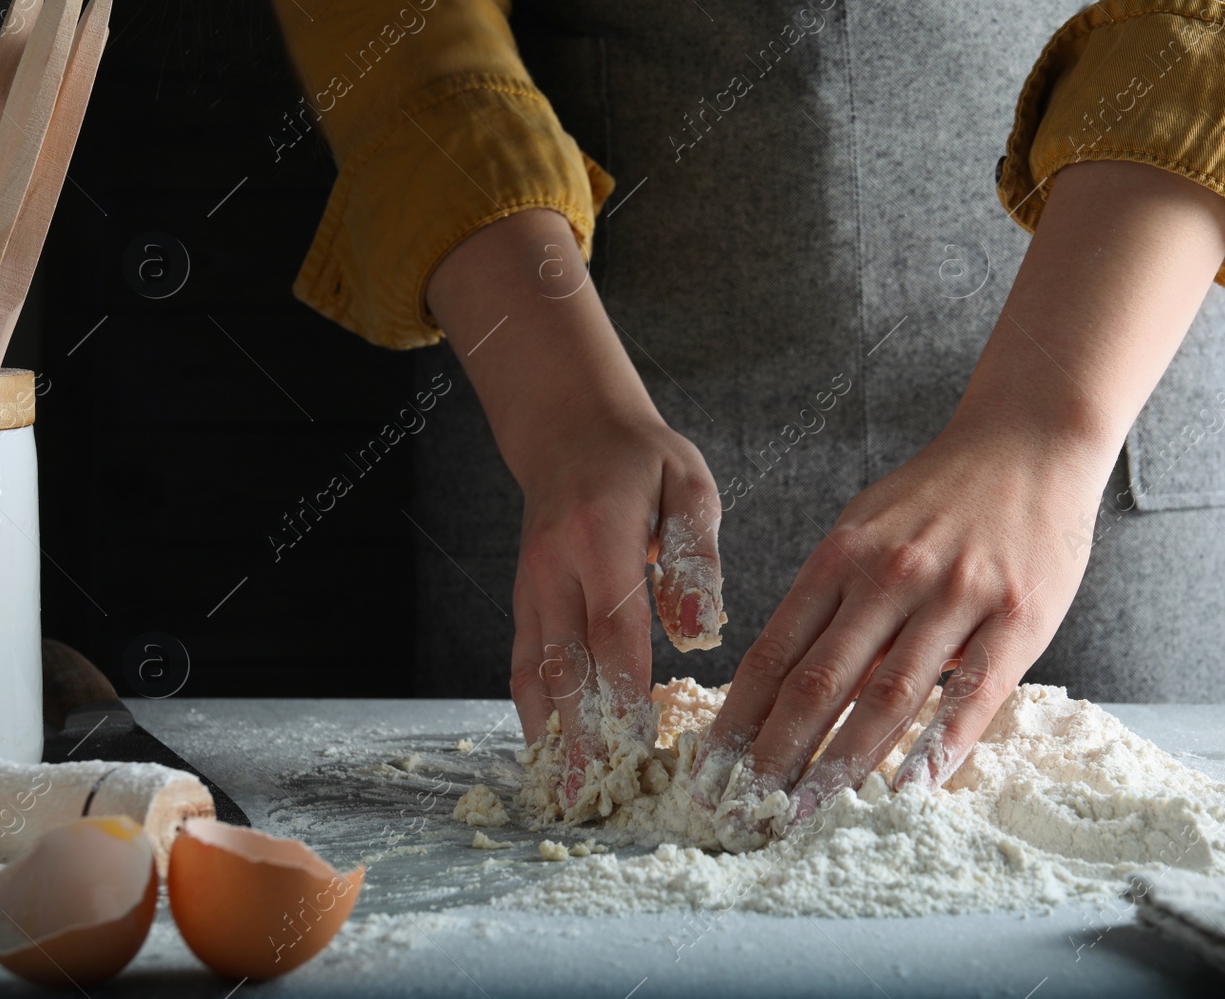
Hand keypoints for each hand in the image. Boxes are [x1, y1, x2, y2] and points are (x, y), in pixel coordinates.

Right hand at [511, 405, 720, 808]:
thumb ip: (697, 555)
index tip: (640, 746)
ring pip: (537, 670)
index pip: (613, 627)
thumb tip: (702, 627)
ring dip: (554, 735)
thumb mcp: (688, 484)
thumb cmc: (642, 460)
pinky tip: (547, 752)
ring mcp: (531, 584)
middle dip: (585, 734)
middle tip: (600, 795)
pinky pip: (522, 660)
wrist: (570, 429)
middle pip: (568, 662)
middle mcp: (554, 566)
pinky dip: (532, 710)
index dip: (624, 692)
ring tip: (569, 793)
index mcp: (600, 536)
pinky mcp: (523, 598)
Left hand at [693, 409, 1112, 848]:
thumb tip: (786, 679)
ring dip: (845, 763)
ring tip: (810, 814)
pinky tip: (912, 788)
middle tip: (747, 812)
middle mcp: (891, 575)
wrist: (1030, 441)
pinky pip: (974, 692)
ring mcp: (956, 594)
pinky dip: (941, 745)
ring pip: (890, 694)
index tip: (712, 767)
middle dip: (777, 753)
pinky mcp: (1018, 615)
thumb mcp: (865, 526)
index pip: (776, 650)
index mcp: (842, 555)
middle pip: (822, 680)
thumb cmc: (939, 494)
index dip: (740, 715)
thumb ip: (830, 597)